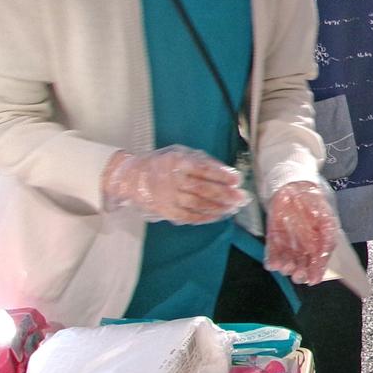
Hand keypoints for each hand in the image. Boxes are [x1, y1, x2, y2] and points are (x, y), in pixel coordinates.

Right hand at [101, 145, 247, 224]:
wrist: (131, 178)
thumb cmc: (162, 164)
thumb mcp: (180, 155)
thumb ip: (202, 162)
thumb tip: (227, 172)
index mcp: (177, 162)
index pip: (203, 170)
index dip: (222, 175)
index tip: (237, 180)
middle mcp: (172, 180)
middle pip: (203, 189)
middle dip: (225, 194)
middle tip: (241, 198)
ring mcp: (168, 197)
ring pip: (197, 205)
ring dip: (218, 207)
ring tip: (232, 208)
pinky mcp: (165, 210)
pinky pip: (188, 216)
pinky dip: (204, 217)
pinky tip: (217, 215)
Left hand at [264, 181, 336, 284]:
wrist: (294, 185)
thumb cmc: (313, 201)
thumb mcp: (326, 219)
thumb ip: (327, 238)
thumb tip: (323, 257)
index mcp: (319, 242)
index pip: (318, 262)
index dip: (316, 271)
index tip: (313, 280)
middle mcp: (304, 246)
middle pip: (302, 265)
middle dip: (300, 273)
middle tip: (298, 274)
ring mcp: (288, 242)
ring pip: (287, 262)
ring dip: (287, 267)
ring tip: (286, 266)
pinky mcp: (274, 238)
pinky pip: (272, 253)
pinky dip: (272, 261)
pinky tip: (273, 264)